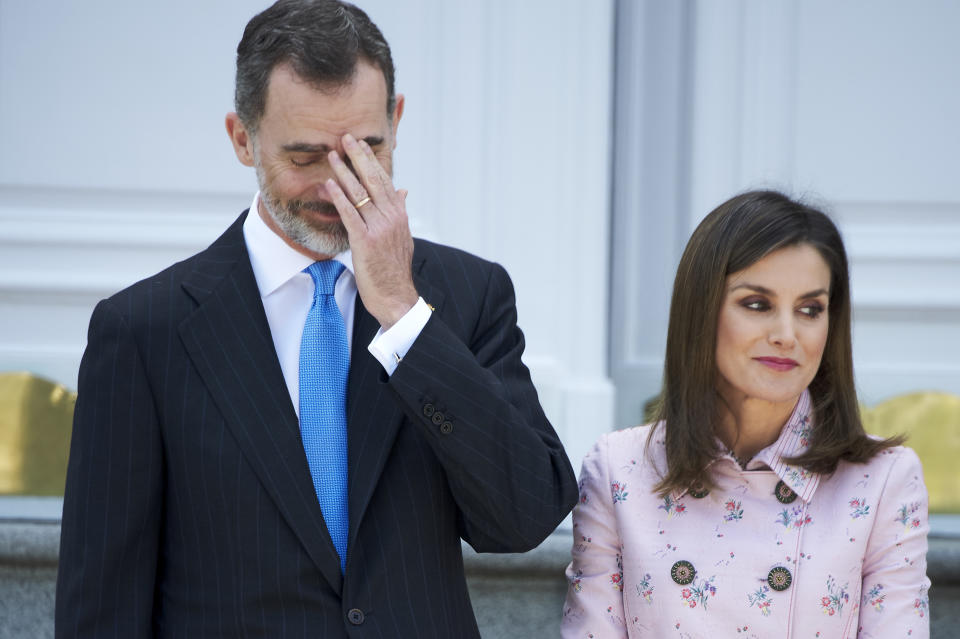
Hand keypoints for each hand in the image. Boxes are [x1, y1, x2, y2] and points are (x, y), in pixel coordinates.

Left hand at [325, 133, 417, 329]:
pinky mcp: (366, 241)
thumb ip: (400, 212)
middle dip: (359, 157)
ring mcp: (380, 229)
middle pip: (374, 180)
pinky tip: (329, 184)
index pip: (385, 181)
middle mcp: (392, 218)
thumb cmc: (394, 270)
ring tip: (333, 155)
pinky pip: (350, 214)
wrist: (396, 297)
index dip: (372, 161)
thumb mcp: (402, 237)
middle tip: (346, 137)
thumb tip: (403, 191)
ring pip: (361, 194)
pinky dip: (339, 197)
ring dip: (345, 172)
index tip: (361, 145)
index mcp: (400, 215)